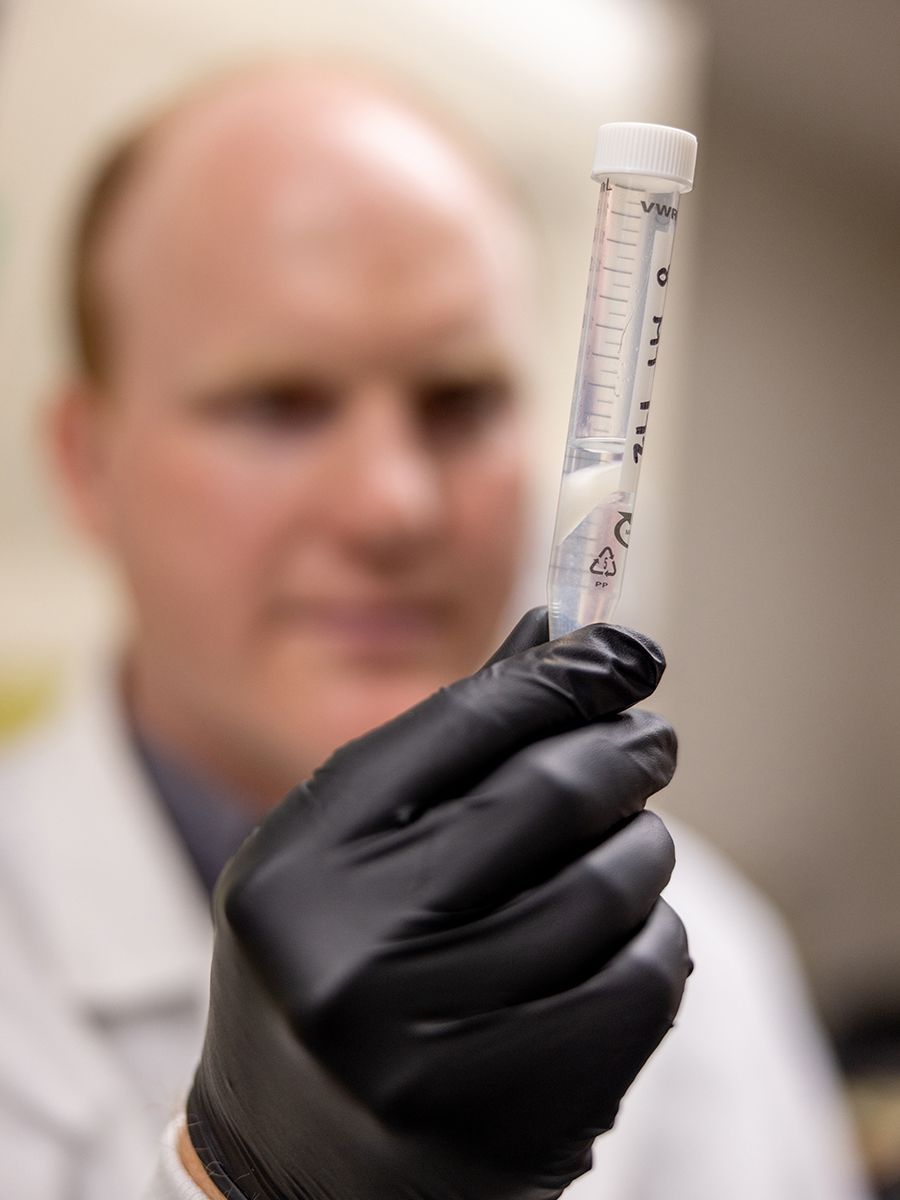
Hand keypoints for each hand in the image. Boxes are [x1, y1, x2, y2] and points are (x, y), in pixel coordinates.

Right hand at [186, 611, 689, 1199]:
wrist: (288, 1168)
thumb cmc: (327, 971)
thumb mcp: (348, 852)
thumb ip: (447, 745)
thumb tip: (559, 635)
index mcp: (301, 863)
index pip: (462, 725)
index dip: (562, 675)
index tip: (624, 654)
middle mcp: (351, 952)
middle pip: (544, 796)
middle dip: (623, 750)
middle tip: (651, 739)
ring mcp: (428, 1045)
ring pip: (608, 889)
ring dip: (645, 847)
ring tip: (637, 841)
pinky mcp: (507, 1117)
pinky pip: (639, 984)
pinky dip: (659, 937)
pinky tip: (639, 926)